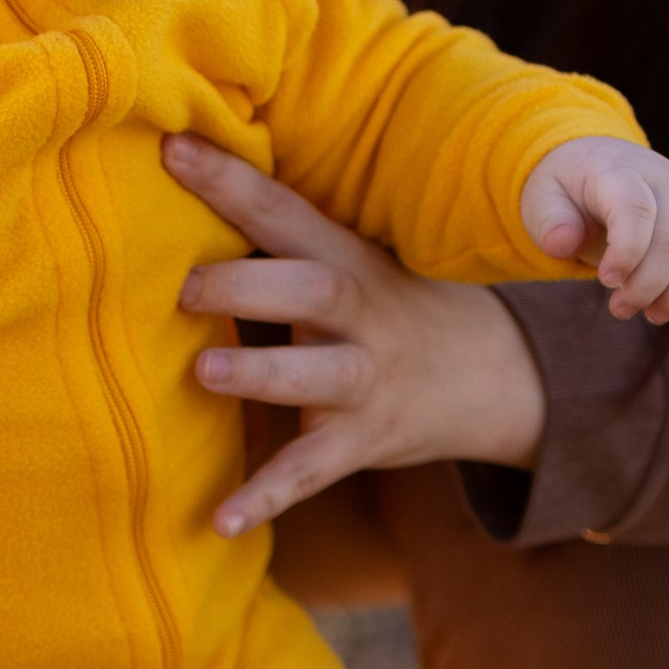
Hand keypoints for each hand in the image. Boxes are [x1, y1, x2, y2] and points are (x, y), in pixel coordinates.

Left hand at [165, 133, 547, 538]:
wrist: (496, 376)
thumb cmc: (392, 307)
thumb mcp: (357, 261)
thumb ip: (284, 239)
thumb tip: (180, 178)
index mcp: (350, 260)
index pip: (286, 212)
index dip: (231, 180)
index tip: (172, 147)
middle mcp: (363, 317)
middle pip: (315, 291)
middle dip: (249, 284)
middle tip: (184, 287)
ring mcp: (367, 382)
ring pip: (318, 378)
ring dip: (261, 373)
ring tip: (205, 371)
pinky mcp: (363, 441)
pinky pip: (313, 472)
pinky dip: (268, 497)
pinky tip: (221, 520)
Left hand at [520, 136, 668, 323]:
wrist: (595, 163)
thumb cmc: (566, 190)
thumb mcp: (542, 200)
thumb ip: (550, 222)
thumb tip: (563, 243)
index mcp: (616, 171)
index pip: (636, 207)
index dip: (628, 250)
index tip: (608, 281)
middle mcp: (661, 179)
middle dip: (648, 285)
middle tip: (620, 309)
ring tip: (651, 314)